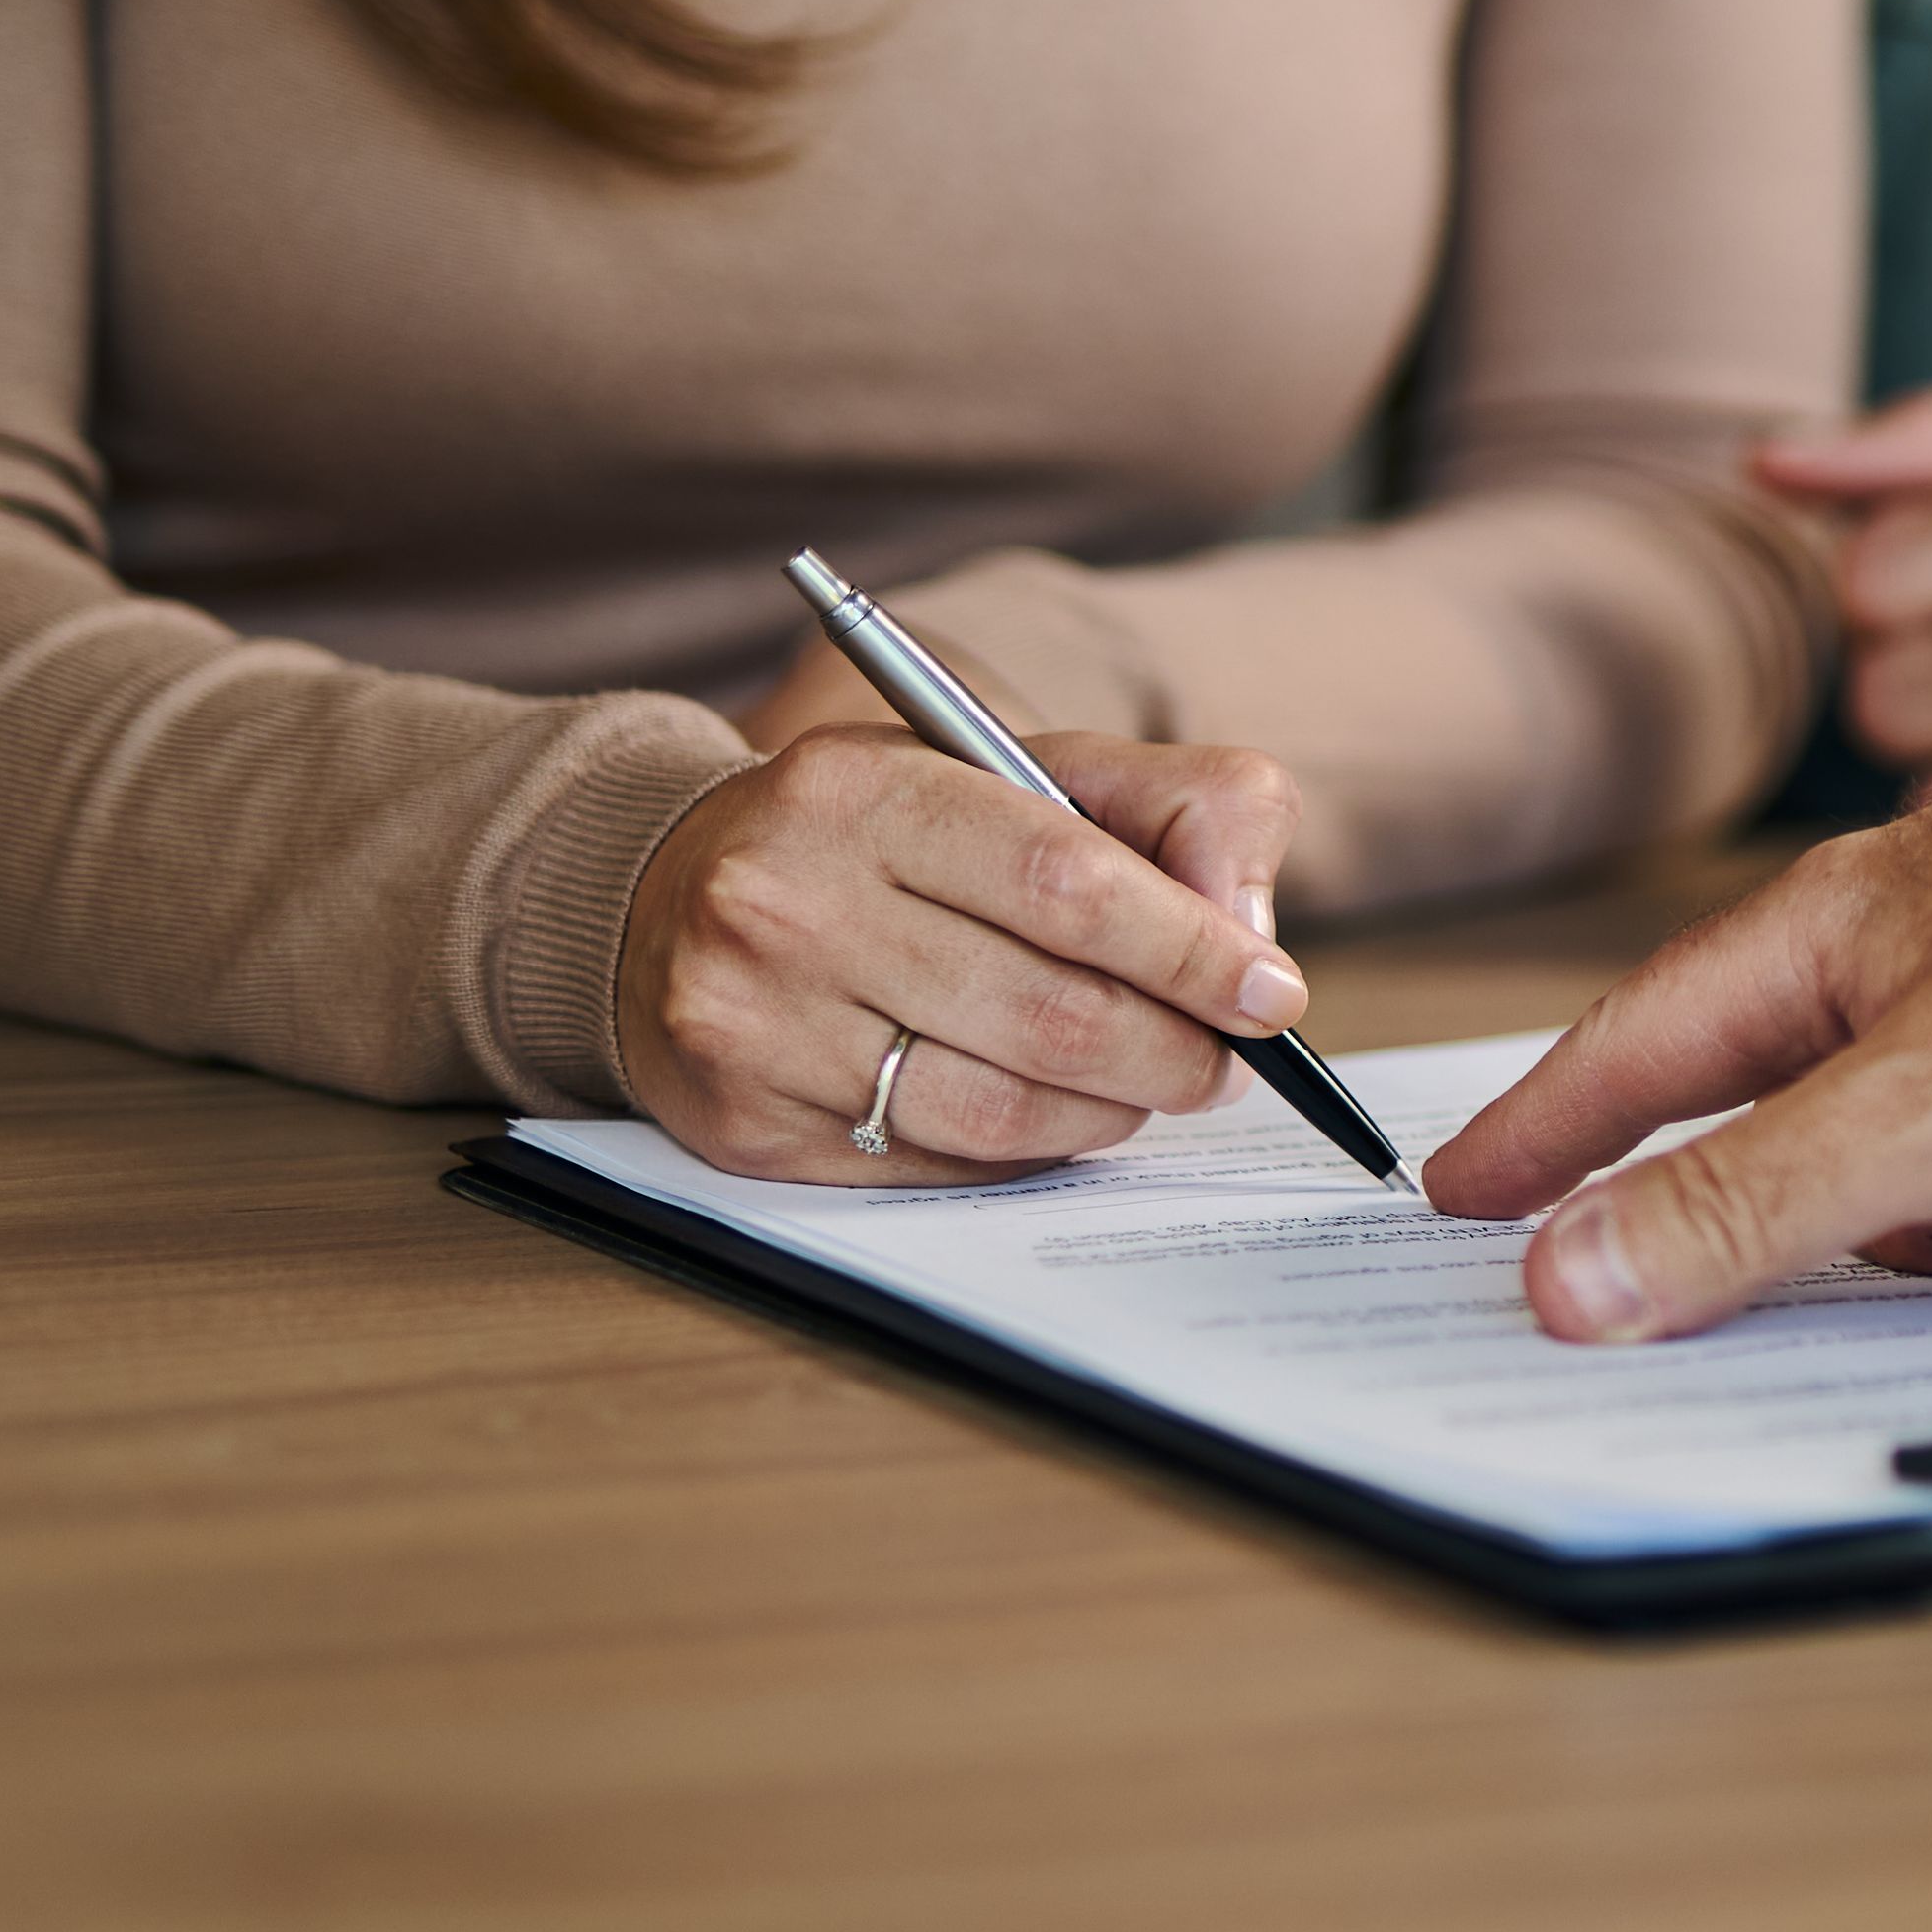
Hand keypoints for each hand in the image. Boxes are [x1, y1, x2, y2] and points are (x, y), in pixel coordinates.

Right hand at [612, 727, 1312, 1184]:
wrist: (662, 891)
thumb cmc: (883, 832)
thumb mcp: (1021, 765)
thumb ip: (1172, 805)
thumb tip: (1246, 931)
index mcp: (859, 787)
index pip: (1063, 880)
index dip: (1187, 948)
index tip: (1270, 993)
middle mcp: (785, 902)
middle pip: (1044, 1013)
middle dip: (1171, 1050)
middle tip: (1224, 1059)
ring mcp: (753, 1024)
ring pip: (998, 1108)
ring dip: (1112, 1111)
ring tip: (1150, 1084)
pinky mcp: (743, 1125)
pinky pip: (936, 1165)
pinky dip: (1028, 1149)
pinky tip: (1053, 1113)